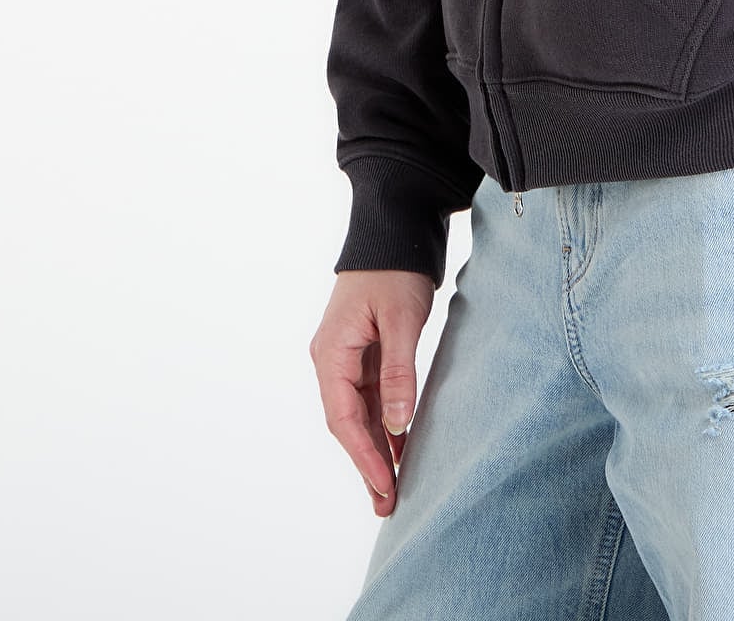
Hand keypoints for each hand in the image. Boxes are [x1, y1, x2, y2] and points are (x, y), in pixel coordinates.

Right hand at [310, 269, 433, 515]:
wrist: (393, 230)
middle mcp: (332, 359)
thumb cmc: (396, 270)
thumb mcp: (402, 321)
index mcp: (331, 352)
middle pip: (347, 423)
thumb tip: (397, 425)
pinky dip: (385, 423)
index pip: (344, 418)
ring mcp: (347, 356)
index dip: (364, 455)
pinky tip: (400, 447)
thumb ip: (398, 373)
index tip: (385, 484)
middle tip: (387, 504)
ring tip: (392, 489)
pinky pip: (371, 396)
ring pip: (359, 413)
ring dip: (376, 448)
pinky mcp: (365, 352)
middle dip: (367, 463)